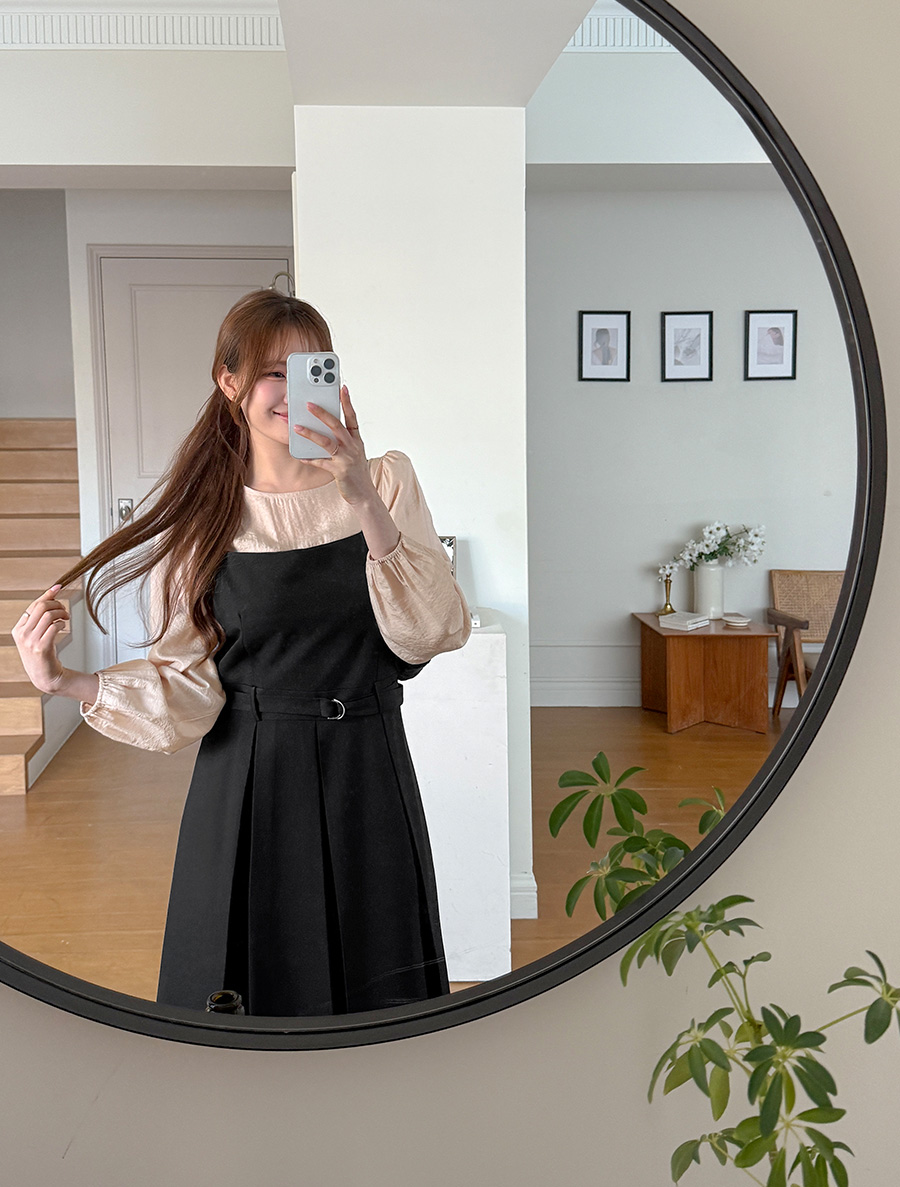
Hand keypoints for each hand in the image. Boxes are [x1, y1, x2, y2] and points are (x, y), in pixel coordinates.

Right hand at [11, 584, 70, 693]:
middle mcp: (22, 634)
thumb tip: (53, 591)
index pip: (33, 605)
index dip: (47, 595)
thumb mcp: (37, 634)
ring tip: (66, 618)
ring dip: (61, 613)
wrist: (45, 676)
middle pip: (40, 607)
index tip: (58, 588)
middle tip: (64, 610)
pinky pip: (53, 627)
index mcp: (18, 629)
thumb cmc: (43, 653)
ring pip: (48, 615)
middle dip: (56, 604)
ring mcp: (30, 641)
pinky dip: (61, 624)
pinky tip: (63, 627)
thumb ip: (41, 616)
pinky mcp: (41, 648)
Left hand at [294, 385, 376, 506]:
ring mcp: (347, 458)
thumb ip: (341, 440)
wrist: (364, 494)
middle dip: (322, 414)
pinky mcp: (340, 471)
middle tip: (309, 404)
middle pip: (337, 426)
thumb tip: (322, 428)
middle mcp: (353, 446)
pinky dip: (309, 459)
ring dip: (311, 434)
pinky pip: (321, 463)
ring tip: (297, 427)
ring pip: (327, 442)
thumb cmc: (356, 472)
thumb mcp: (353, 453)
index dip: (347, 402)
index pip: (352, 417)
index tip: (342, 388)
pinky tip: (300, 455)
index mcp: (356, 440)